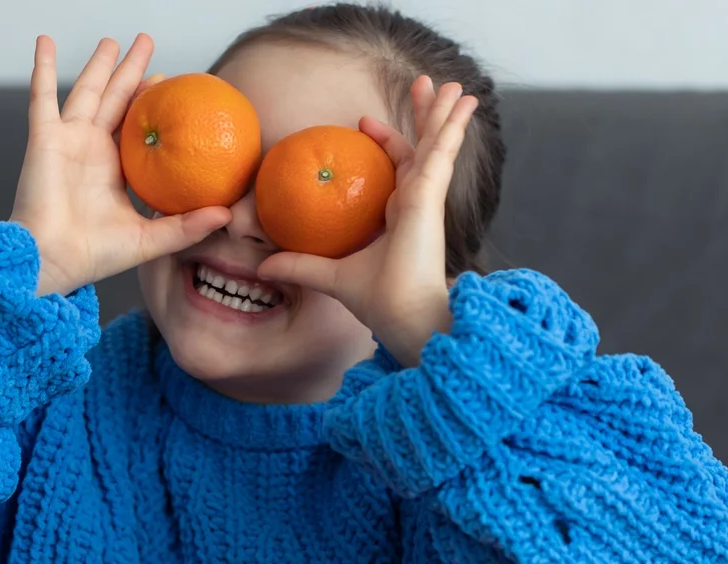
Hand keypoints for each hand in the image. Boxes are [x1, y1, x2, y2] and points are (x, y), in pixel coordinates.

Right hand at [9, 34, 232, 296]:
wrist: (54, 259)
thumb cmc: (96, 256)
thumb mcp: (151, 240)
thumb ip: (187, 226)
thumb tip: (227, 215)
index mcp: (115, 170)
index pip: (138, 128)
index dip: (153, 104)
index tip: (171, 82)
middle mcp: (92, 150)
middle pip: (117, 100)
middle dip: (132, 71)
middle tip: (146, 44)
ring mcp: (68, 141)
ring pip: (88, 91)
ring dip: (99, 64)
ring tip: (112, 40)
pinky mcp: (45, 138)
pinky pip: (42, 96)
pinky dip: (43, 68)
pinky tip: (45, 42)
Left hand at [257, 76, 478, 366]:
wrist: (402, 315)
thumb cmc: (377, 300)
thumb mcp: (330, 275)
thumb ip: (301, 265)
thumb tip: (264, 265)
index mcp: (400, 215)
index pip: (398, 168)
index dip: (386, 142)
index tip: (365, 122)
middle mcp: (417, 203)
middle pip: (423, 148)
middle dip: (424, 116)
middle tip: (424, 84)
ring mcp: (426, 197)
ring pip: (438, 144)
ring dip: (445, 113)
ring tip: (455, 85)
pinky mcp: (429, 195)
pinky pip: (443, 151)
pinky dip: (453, 126)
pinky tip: (462, 104)